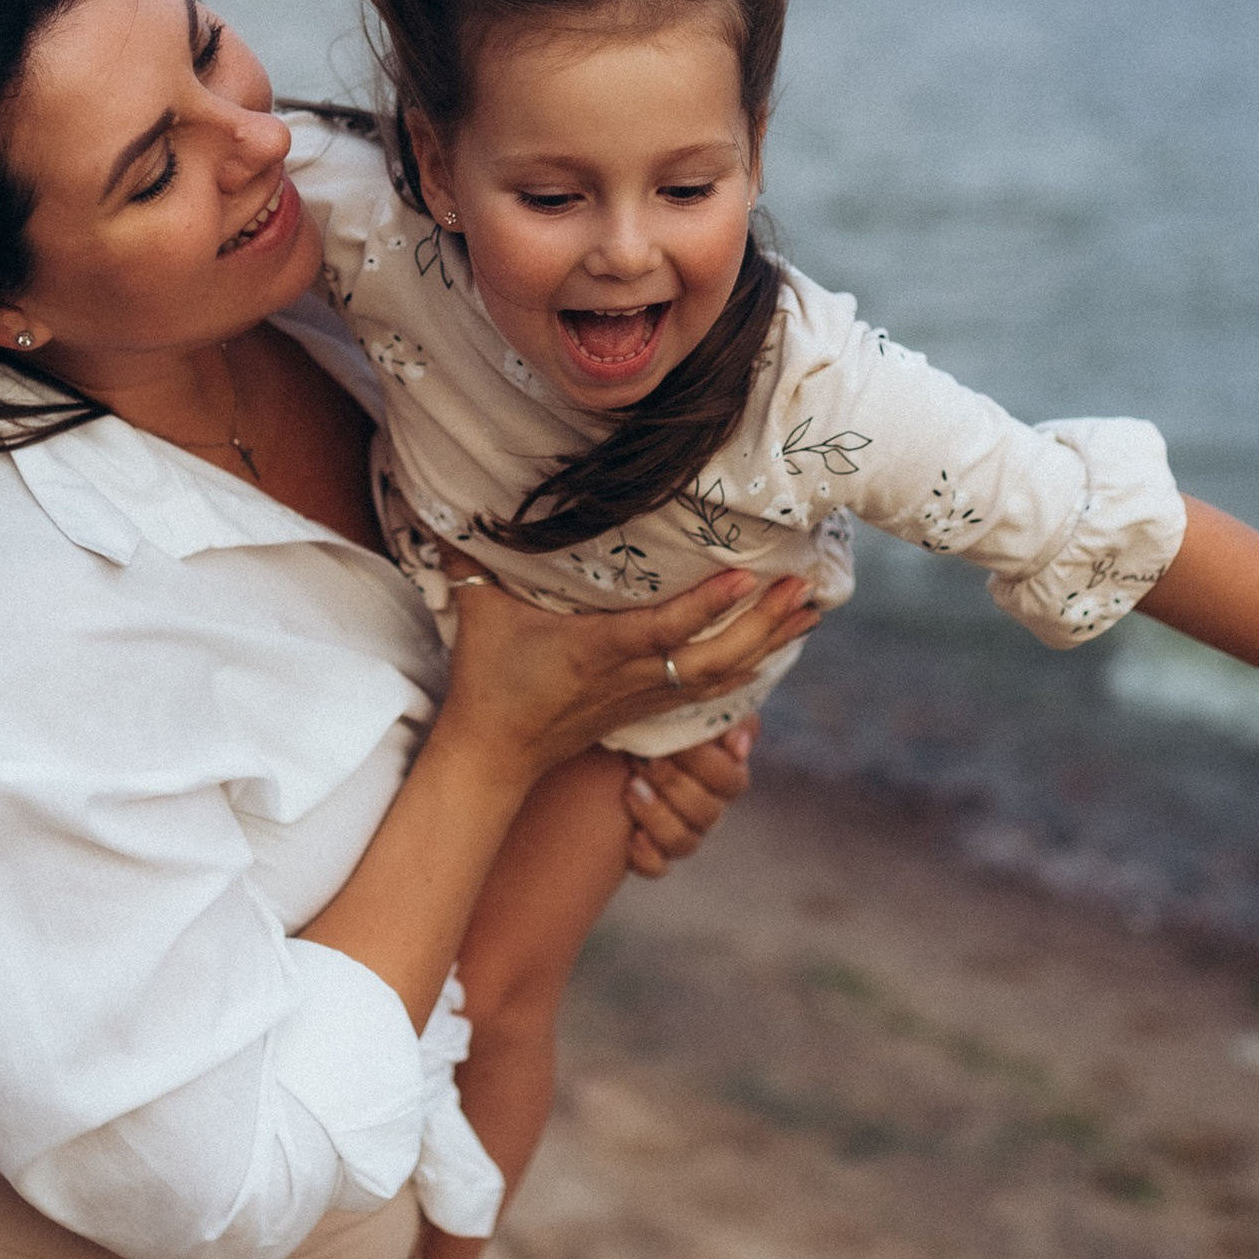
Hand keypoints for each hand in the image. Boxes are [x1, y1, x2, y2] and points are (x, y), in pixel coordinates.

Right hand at [436, 569, 817, 787]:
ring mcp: (644, 695)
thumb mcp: (478, 612)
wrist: (496, 754)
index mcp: (596, 650)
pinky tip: (777, 645)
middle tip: (806, 589)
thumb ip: (468, 557)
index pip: (661, 629)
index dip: (706, 605)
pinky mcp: (648, 707)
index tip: (746, 575)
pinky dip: (749, 664)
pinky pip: (710, 687)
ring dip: (769, 642)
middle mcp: (631, 676)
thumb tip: (447, 504)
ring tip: (811, 610)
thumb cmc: (489, 678)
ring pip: (722, 674)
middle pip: (712, 657)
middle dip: (763, 625)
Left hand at [621, 718, 757, 878]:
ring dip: (658, 816)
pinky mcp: (652, 855)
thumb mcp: (678, 710)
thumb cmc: (647, 724)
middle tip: (642, 761)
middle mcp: (706, 809)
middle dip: (674, 785)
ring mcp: (681, 834)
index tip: (675, 743)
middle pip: (708, 812)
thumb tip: (738, 742)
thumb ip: (717, 717)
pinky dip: (646, 855)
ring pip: (685, 842)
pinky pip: (657, 868)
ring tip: (630, 788)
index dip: (706, 764)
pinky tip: (630, 836)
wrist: (599, 752)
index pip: (732, 780)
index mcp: (721, 776)